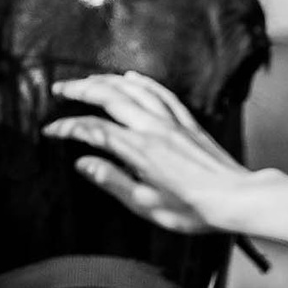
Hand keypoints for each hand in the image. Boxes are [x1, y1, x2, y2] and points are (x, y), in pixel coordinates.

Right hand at [47, 72, 287, 248]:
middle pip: (110, 97)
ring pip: (134, 90)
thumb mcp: (146, 204)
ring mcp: (172, 122)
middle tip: (59, 89)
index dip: (68, 127)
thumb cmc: (193, 209)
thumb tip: (83, 163)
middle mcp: (154, 128)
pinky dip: (143, 82)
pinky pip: (161, 93)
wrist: (237, 198)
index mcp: (139, 150)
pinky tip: (130, 77)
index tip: (50, 130)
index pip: (93, 130)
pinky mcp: (188, 123)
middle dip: (81, 90)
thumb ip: (112, 181)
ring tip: (87, 80)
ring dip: (107, 81)